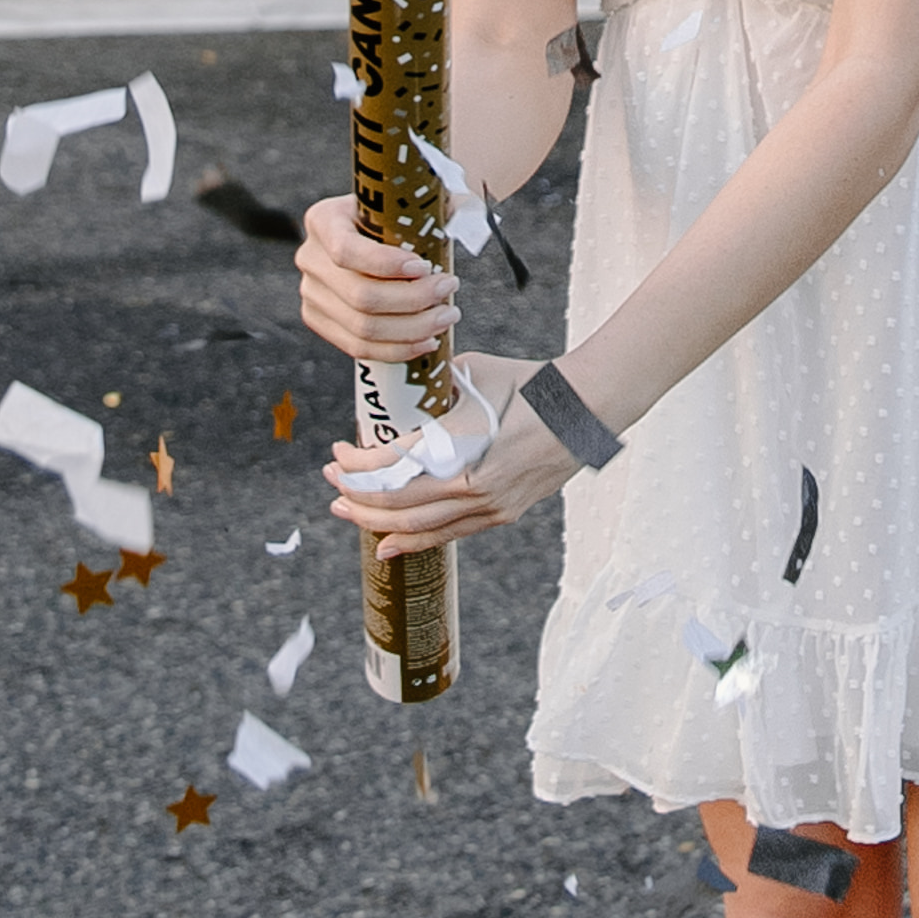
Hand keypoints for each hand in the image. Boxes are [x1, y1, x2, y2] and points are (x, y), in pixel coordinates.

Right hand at [297, 195, 452, 364]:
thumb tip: (463, 218)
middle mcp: (310, 258)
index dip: (385, 264)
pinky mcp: (319, 321)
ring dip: (412, 328)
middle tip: (448, 289)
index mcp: (324, 220)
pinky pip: (358, 347)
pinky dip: (397, 349)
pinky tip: (426, 340)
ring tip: (446, 316)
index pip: (347, 250)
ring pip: (362, 328)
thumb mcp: (408, 197)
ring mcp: (312, 294)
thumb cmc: (393, 213)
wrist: (370, 232)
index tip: (424, 266)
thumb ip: (435, 202)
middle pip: (360, 296)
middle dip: (413, 299)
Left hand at [322, 394, 574, 546]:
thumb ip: (437, 388)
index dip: (358, 466)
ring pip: (422, 527)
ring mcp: (490, 506)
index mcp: (462, 449)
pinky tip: (392, 542)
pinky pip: (449, 533)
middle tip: (331, 487)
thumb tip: (409, 393)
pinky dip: (417, 538)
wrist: (587, 407)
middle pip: (400, 504)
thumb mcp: (475, 375)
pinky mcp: (503, 514)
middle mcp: (473, 486)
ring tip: (349, 515)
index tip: (337, 455)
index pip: (394, 466)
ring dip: (379, 523)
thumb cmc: (532, 384)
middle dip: (358, 499)